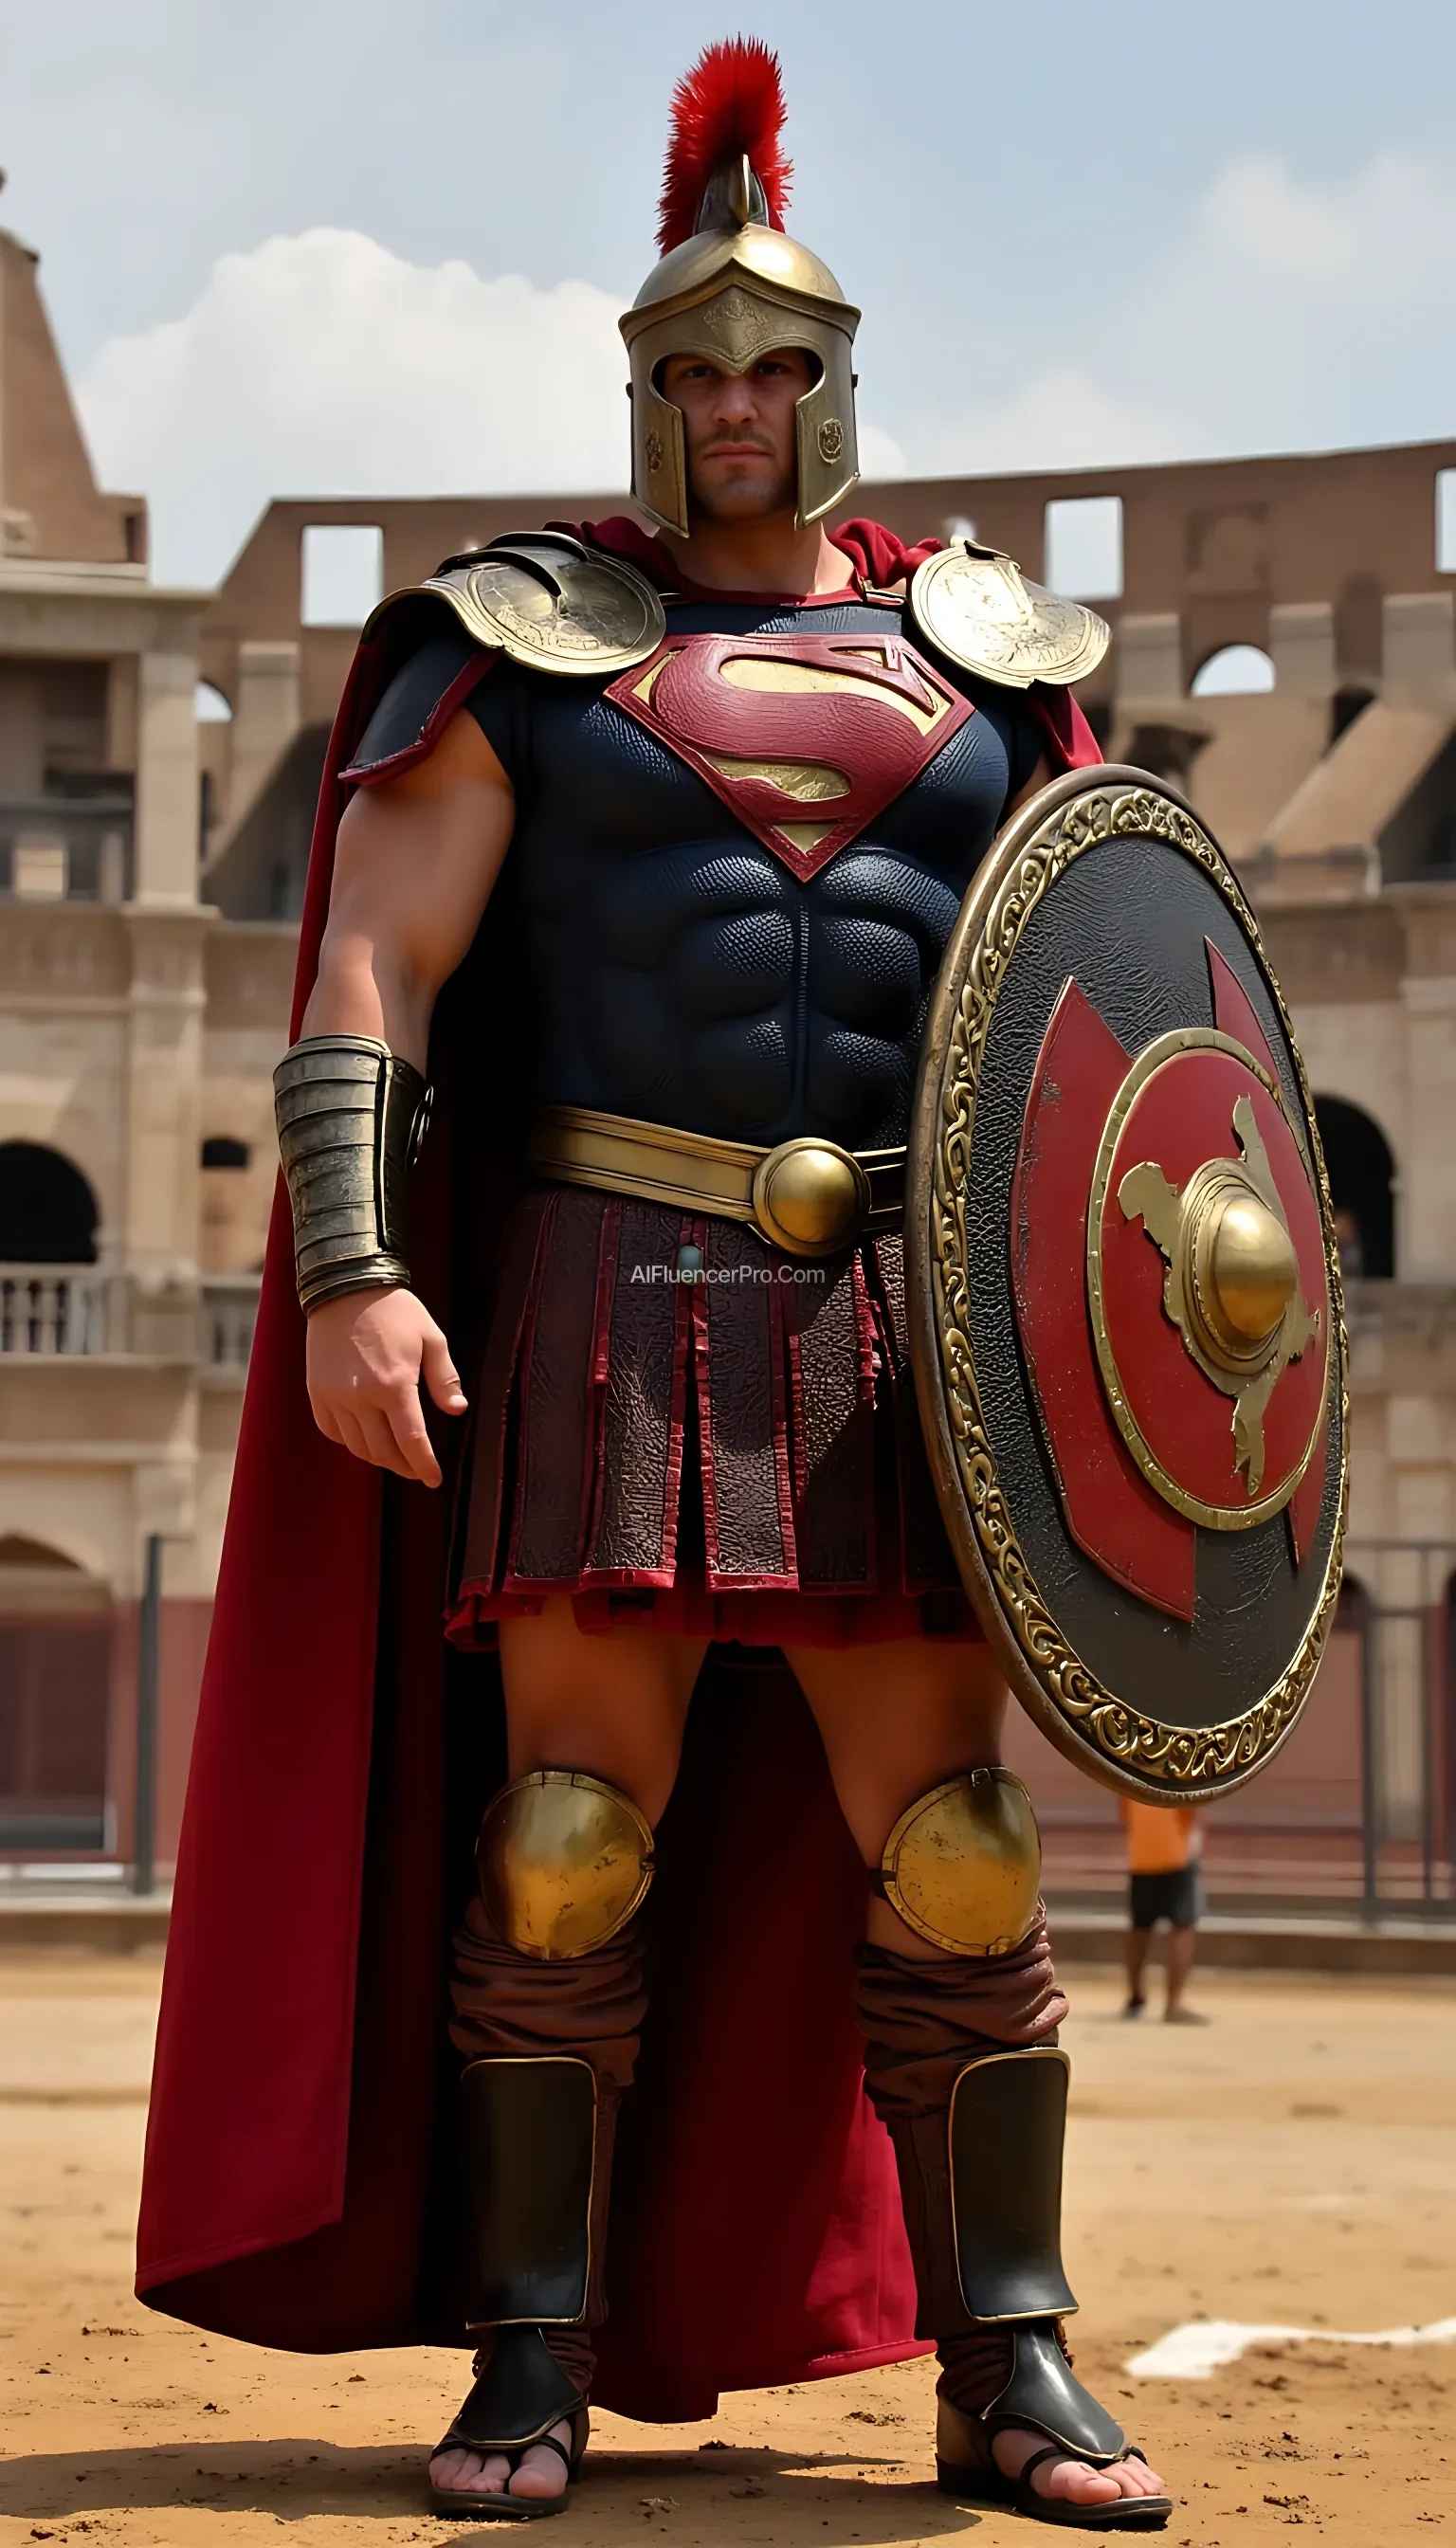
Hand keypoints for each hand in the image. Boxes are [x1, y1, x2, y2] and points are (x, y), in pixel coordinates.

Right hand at [305, 1286, 466, 1486]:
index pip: (412, 1441)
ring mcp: (334, 1397)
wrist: (345, 1287)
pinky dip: (351, 1442)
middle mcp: (361, 1397)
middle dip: (404, 1467)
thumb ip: (445, 1378)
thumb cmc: (394, 1311)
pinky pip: (333, 1432)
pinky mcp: (317, 1393)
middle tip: (418, 1470)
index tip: (434, 1479)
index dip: (425, 1465)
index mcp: (394, 1385)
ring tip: (395, 1457)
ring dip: (379, 1458)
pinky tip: (365, 1437)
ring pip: (357, 1447)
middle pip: (383, 1451)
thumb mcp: (431, 1338)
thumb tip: (457, 1410)